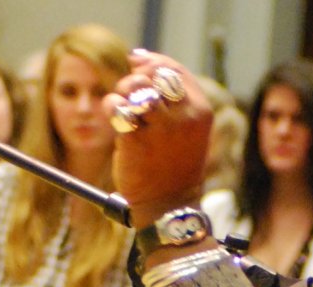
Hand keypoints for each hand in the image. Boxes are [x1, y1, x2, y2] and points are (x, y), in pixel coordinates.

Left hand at [106, 51, 212, 226]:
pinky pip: (117, 107)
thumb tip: (137, 56)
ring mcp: (161, 129)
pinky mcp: (136, 140)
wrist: (169, 205)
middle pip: (153, 74)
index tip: (138, 65)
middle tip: (132, 94)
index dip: (152, 62)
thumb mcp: (186, 125)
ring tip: (125, 109)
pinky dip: (111, 108)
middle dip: (137, 78)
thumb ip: (170, 94)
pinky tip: (118, 122)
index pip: (174, 70)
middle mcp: (184, 117)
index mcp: (201, 111)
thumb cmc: (175, 162)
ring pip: (134, 87)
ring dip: (123, 92)